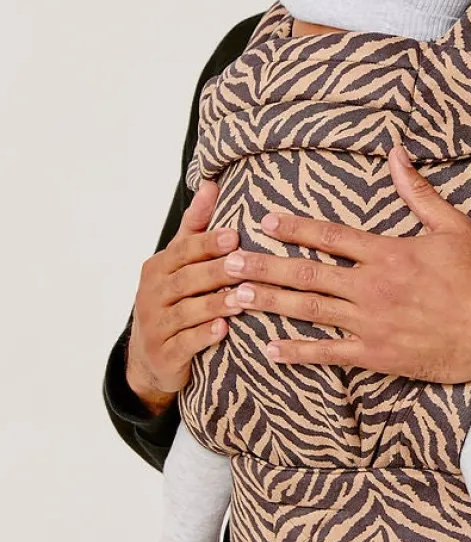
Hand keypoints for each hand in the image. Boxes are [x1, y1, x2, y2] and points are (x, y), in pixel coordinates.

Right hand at [125, 180, 240, 412]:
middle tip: (248, 266)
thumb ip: (195, 227)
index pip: (183, 251)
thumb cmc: (174, 301)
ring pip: (187, 312)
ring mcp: (155, 326)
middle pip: (187, 280)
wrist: (151, 358)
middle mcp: (152, 294)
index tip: (236, 236)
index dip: (208, 243)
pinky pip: (184, 343)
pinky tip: (224, 329)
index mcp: (158, 268)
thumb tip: (211, 183)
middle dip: (217, 272)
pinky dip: (203, 335)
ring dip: (216, 304)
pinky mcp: (164, 355)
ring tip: (244, 298)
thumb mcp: (179, 264)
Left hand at [219, 146, 470, 390]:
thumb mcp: (454, 227)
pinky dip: (297, 352)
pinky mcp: (378, 356)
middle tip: (229, 261)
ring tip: (236, 296)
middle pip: (307, 273)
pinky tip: (270, 349)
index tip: (264, 221)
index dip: (295, 226)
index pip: (330, 235)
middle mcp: (373, 288)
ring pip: (309, 310)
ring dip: (269, 302)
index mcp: (388, 253)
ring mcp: (372, 324)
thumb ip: (418, 193)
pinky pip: (328, 354)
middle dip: (264, 266)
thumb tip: (396, 155)